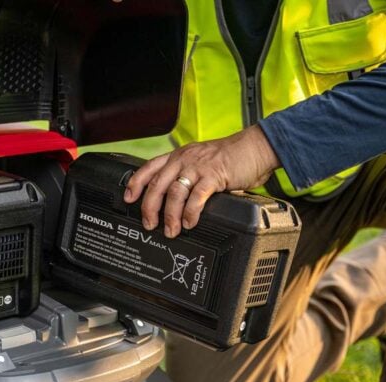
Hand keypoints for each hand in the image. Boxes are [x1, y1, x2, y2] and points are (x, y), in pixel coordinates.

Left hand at [124, 125, 279, 237]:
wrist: (256, 147)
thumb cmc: (230, 157)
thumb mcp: (201, 162)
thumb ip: (187, 177)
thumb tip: (174, 202)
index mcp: (179, 156)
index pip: (149, 168)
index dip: (136, 183)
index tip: (128, 198)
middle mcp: (184, 159)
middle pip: (157, 185)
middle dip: (149, 207)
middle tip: (149, 224)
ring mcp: (198, 167)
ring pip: (174, 193)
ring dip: (170, 215)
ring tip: (171, 230)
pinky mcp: (214, 175)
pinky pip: (196, 197)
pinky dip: (190, 212)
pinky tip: (189, 222)